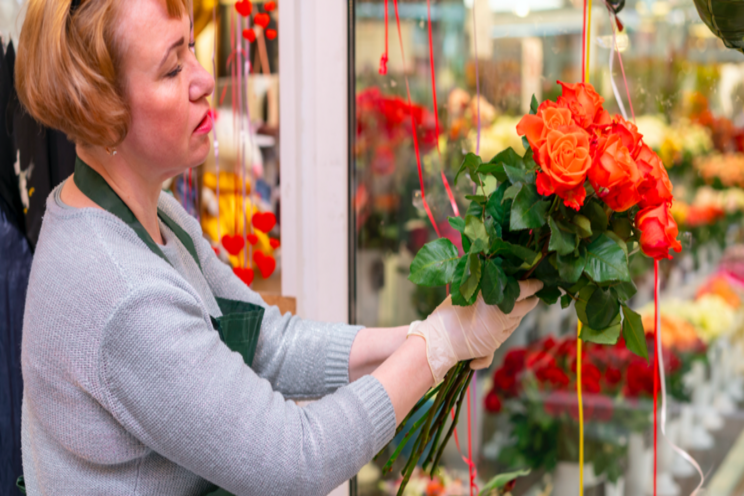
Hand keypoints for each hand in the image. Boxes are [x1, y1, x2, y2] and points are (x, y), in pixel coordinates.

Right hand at [407, 279, 542, 381]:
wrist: (439, 341)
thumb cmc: (448, 312)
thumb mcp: (465, 291)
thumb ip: (481, 283)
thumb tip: (492, 271)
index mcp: (495, 301)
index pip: (522, 290)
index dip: (533, 285)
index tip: (539, 282)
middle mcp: (502, 318)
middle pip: (525, 308)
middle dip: (531, 301)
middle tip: (533, 295)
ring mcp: (499, 333)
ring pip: (517, 322)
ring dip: (519, 314)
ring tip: (516, 307)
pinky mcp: (494, 346)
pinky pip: (507, 335)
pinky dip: (507, 328)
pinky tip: (501, 325)